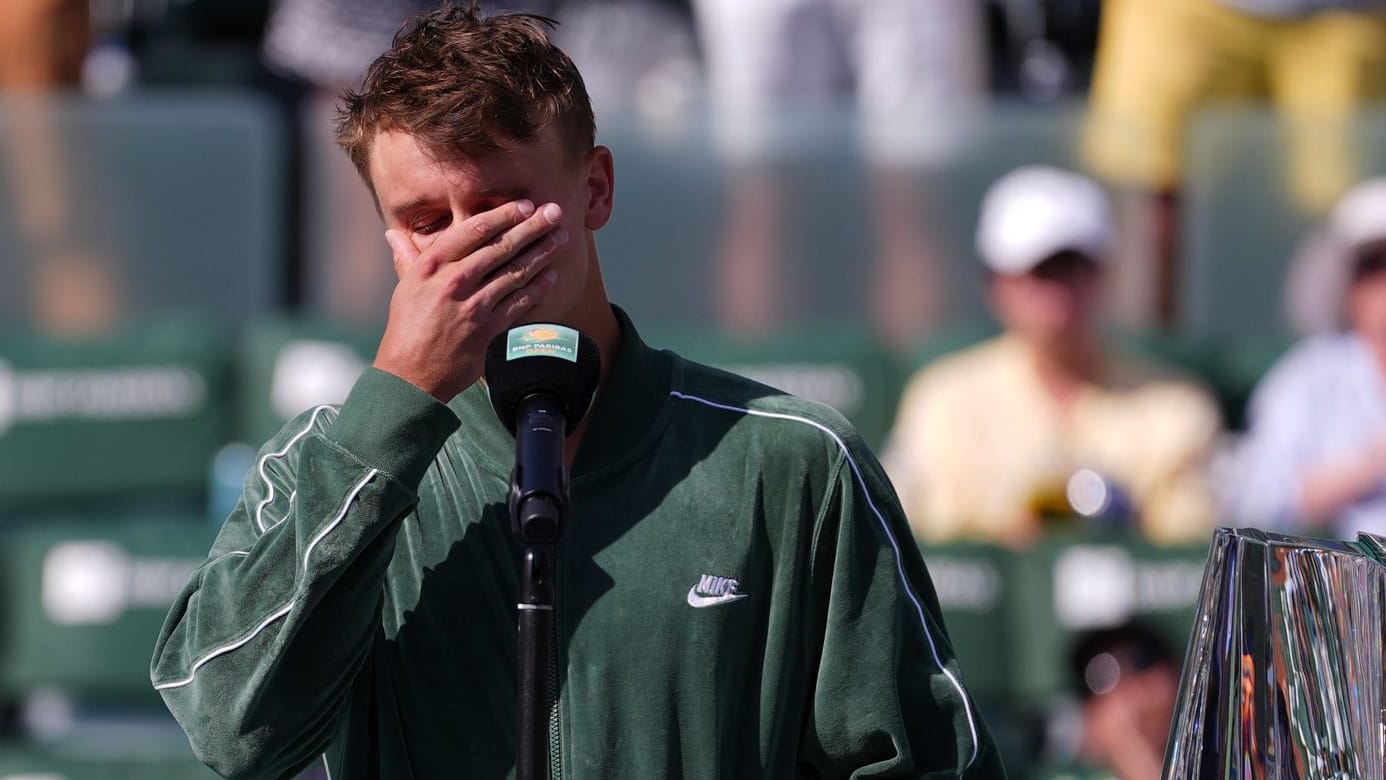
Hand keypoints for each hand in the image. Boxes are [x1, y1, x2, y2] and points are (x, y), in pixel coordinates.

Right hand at [373, 200, 567, 401]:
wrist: (411, 374)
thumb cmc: (407, 328)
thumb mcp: (403, 288)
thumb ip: (407, 258)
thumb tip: (393, 233)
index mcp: (431, 265)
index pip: (473, 230)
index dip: (503, 215)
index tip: (524, 205)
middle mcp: (453, 281)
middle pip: (501, 247)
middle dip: (532, 227)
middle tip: (554, 213)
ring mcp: (473, 305)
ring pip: (515, 272)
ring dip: (542, 253)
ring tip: (560, 238)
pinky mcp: (489, 329)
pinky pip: (520, 302)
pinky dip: (538, 287)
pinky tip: (551, 275)